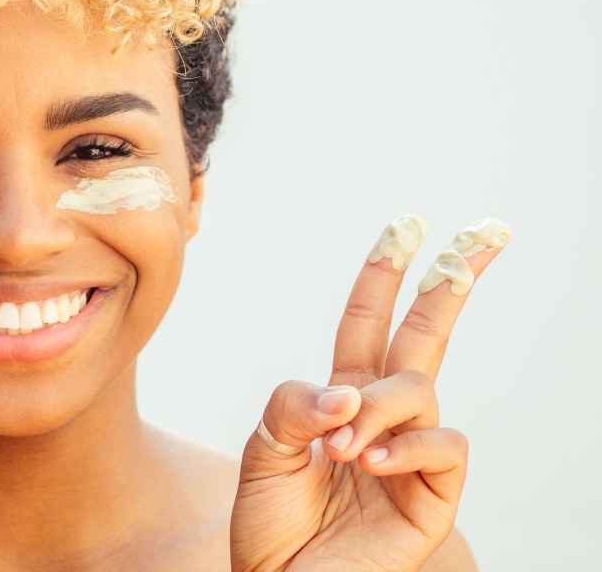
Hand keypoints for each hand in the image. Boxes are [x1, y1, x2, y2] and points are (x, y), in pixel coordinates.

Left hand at [230, 215, 507, 571]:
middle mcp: (381, 415)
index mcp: (339, 396)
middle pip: (423, 335)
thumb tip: (349, 390)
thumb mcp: (264, 451)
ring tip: (341, 450)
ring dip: (377, 407)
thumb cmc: (271, 521)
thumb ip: (295, 406)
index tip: (405, 227)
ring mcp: (412, 452)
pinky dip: (405, 445)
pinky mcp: (435, 494)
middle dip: (451, 281)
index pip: (367, 323)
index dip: (383, 276)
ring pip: (418, 388)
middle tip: (484, 232)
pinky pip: (442, 443)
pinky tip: (370, 461)